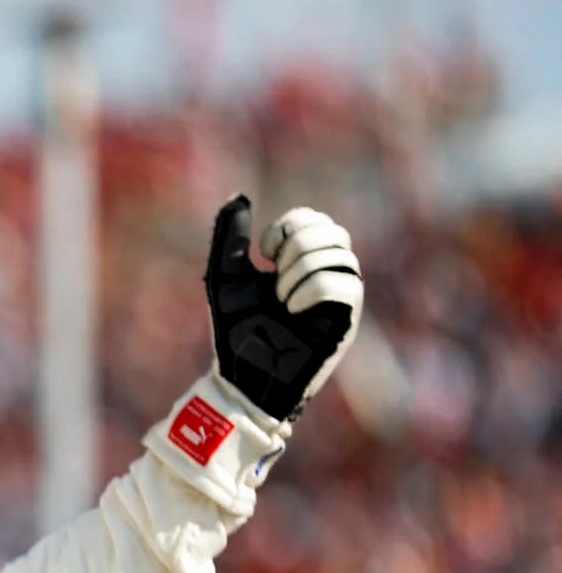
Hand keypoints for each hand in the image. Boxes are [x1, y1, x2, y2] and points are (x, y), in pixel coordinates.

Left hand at [204, 196, 362, 420]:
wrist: (241, 375)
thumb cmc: (235, 331)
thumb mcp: (225, 277)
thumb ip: (230, 238)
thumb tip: (239, 197)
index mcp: (302, 264)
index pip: (316, 221)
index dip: (290, 225)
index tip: (265, 252)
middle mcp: (326, 278)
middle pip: (334, 233)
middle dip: (297, 245)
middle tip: (274, 275)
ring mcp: (338, 301)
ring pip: (340, 256)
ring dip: (300, 270)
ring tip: (280, 298)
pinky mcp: (344, 323)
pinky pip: (345, 284)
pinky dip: (312, 288)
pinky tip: (291, 307)